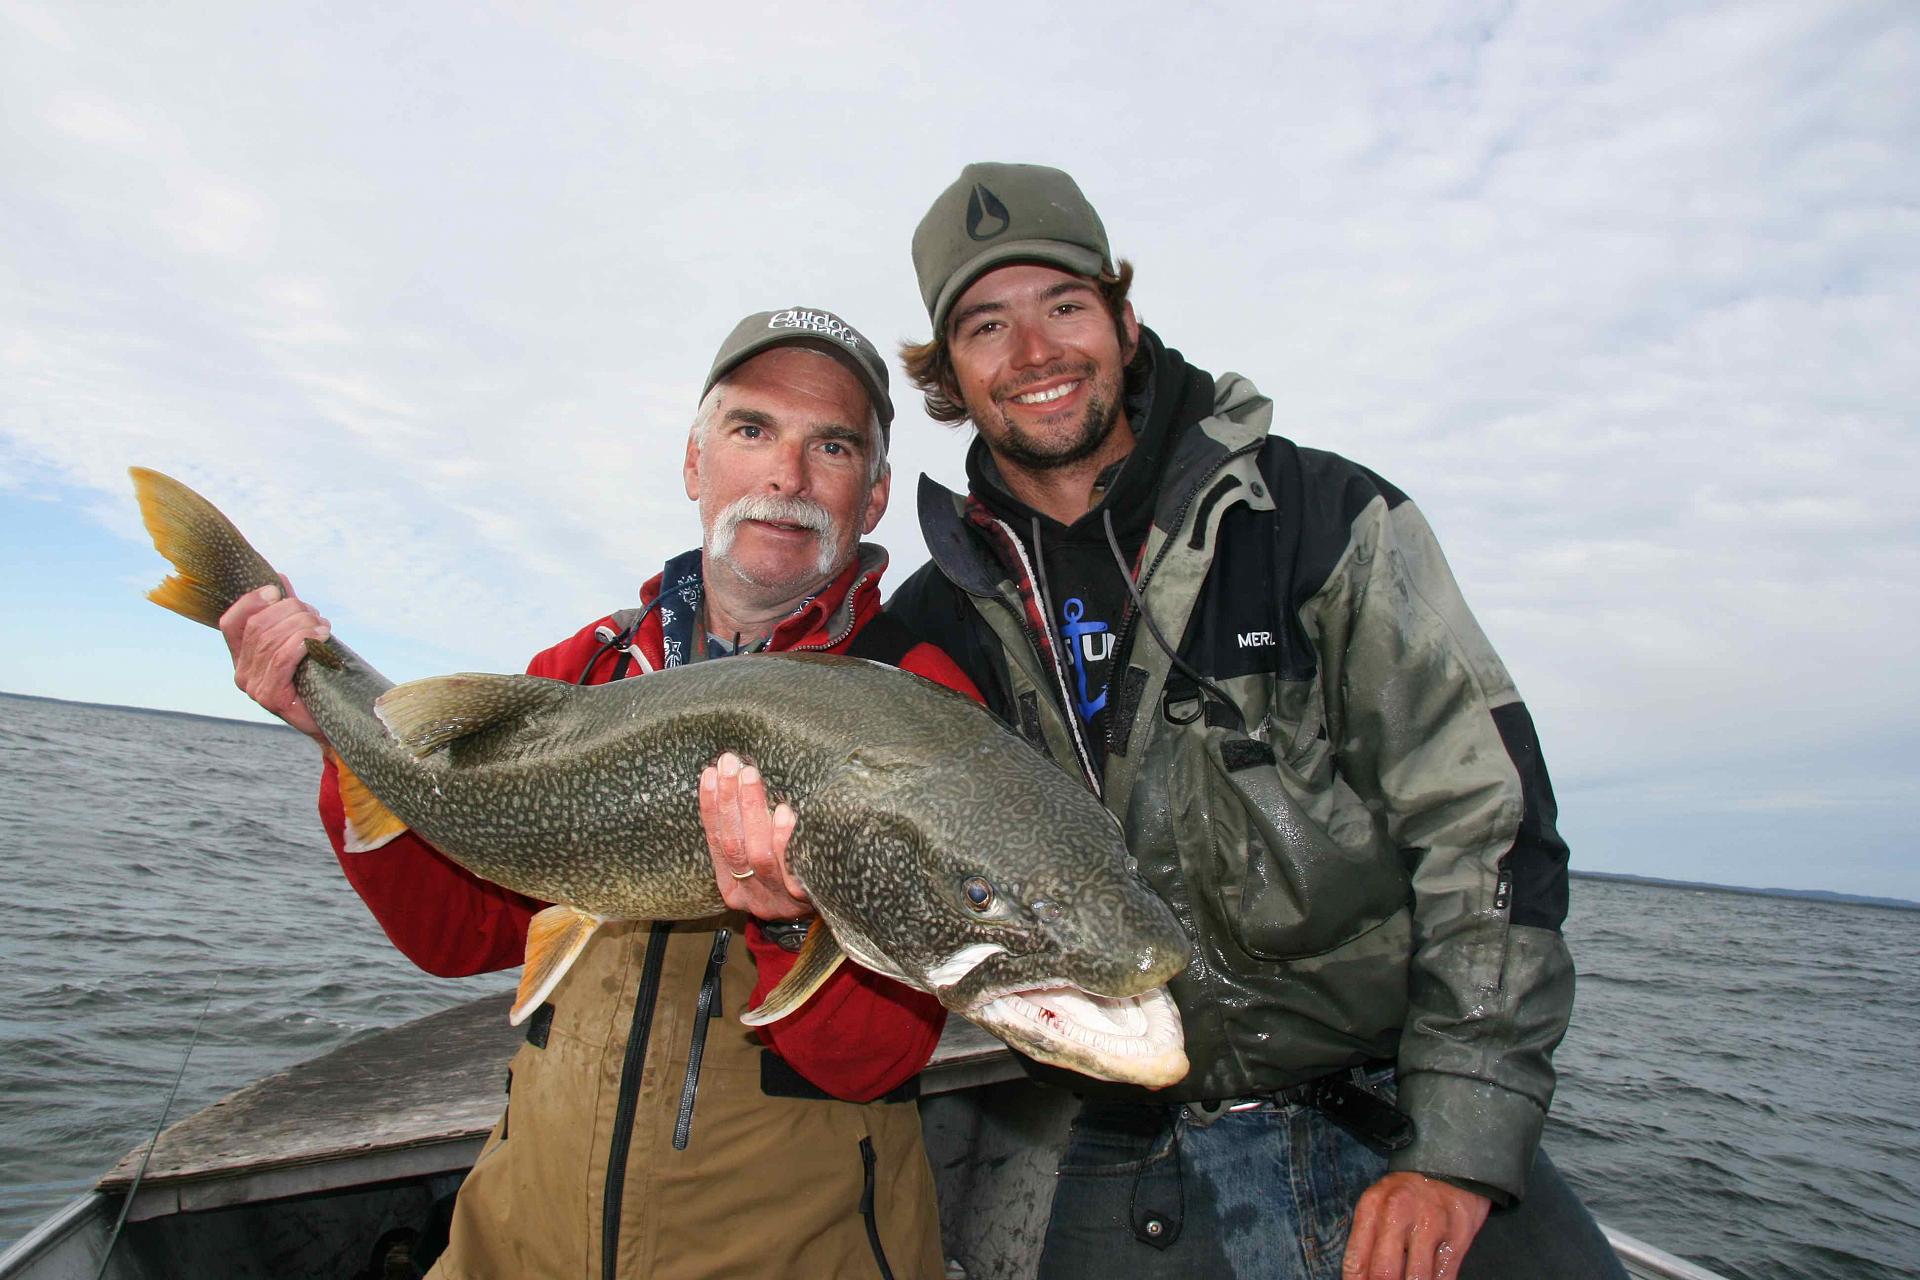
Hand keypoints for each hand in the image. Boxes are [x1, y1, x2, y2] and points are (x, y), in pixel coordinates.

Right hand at [218, 578, 329, 743]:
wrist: (332, 718)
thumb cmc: (315, 676)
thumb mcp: (298, 639)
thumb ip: (286, 614)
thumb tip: (280, 580)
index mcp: (242, 656)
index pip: (231, 622)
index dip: (251, 601)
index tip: (276, 590)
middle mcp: (241, 672)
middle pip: (258, 627)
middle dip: (290, 612)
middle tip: (315, 614)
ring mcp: (253, 686)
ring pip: (272, 641)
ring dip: (301, 625)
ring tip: (322, 625)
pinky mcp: (270, 697)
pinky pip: (282, 659)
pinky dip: (302, 642)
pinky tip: (321, 636)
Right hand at [699, 752, 811, 919]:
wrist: (829, 911)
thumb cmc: (790, 875)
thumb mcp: (762, 860)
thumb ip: (749, 832)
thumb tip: (737, 778)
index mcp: (731, 885)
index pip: (716, 841)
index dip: (711, 807)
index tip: (710, 773)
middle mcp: (751, 894)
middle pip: (734, 846)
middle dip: (730, 802)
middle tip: (732, 765)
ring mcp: (778, 898)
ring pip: (759, 855)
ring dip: (753, 812)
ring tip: (752, 779)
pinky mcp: (805, 897)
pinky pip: (793, 866)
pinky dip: (785, 838)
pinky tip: (784, 812)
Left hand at [1342, 1172, 1490, 1279]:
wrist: (1451, 1167)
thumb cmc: (1408, 1194)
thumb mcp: (1378, 1205)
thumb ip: (1366, 1242)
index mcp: (1372, 1206)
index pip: (1356, 1262)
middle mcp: (1398, 1213)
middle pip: (1384, 1274)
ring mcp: (1430, 1225)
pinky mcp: (1458, 1236)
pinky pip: (1444, 1278)